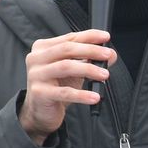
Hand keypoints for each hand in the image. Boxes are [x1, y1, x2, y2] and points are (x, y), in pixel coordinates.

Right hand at [20, 29, 113, 143]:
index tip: (105, 37)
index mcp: (43, 48)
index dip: (89, 36)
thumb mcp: (74, 70)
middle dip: (90, 50)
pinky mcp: (39, 93)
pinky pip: (64, 92)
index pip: (69, 38)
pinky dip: (82, 95)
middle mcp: (36, 58)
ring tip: (104, 74)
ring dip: (88, 69)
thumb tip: (111, 54)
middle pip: (67, 49)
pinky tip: (94, 97)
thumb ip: (89, 59)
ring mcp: (36, 75)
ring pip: (66, 67)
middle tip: (107, 55)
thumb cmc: (56, 86)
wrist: (41, 111)